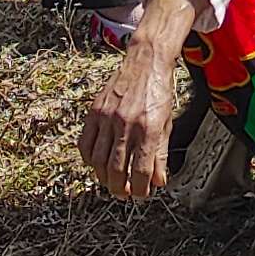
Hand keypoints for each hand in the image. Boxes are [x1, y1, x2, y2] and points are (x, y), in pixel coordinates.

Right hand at [79, 0, 198, 195]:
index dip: (141, 189)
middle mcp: (127, 124)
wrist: (146, 61)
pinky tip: (97, 163)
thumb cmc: (159, 91)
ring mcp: (108, 117)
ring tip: (111, 182)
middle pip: (118, 170)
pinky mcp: (95, 111)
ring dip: (104, 178)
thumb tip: (159, 182)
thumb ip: (162, 154)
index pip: (142, 171)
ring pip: (99, 161)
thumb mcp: (168, 122)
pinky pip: (86, 144)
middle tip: (124, 194)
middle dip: (120, 188)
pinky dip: (90, 159)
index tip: (142, 194)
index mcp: (150, 128)